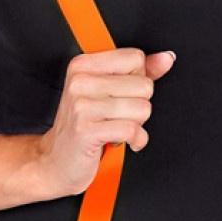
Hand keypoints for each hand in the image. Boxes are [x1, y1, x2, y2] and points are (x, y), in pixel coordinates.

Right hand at [34, 48, 175, 196]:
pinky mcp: (86, 130)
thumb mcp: (107, 92)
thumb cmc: (83, 127)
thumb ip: (139, 72)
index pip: (135, 58)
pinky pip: (132, 130)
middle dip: (138, 106)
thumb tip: (166, 58)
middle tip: (118, 116)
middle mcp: (80, 81)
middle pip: (143, 85)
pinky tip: (122, 141)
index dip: (137, 79)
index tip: (122, 95)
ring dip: (137, 125)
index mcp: (83, 65)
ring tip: (117, 128)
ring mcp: (81, 106)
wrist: (55, 162)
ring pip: (142, 109)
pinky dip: (135, 140)